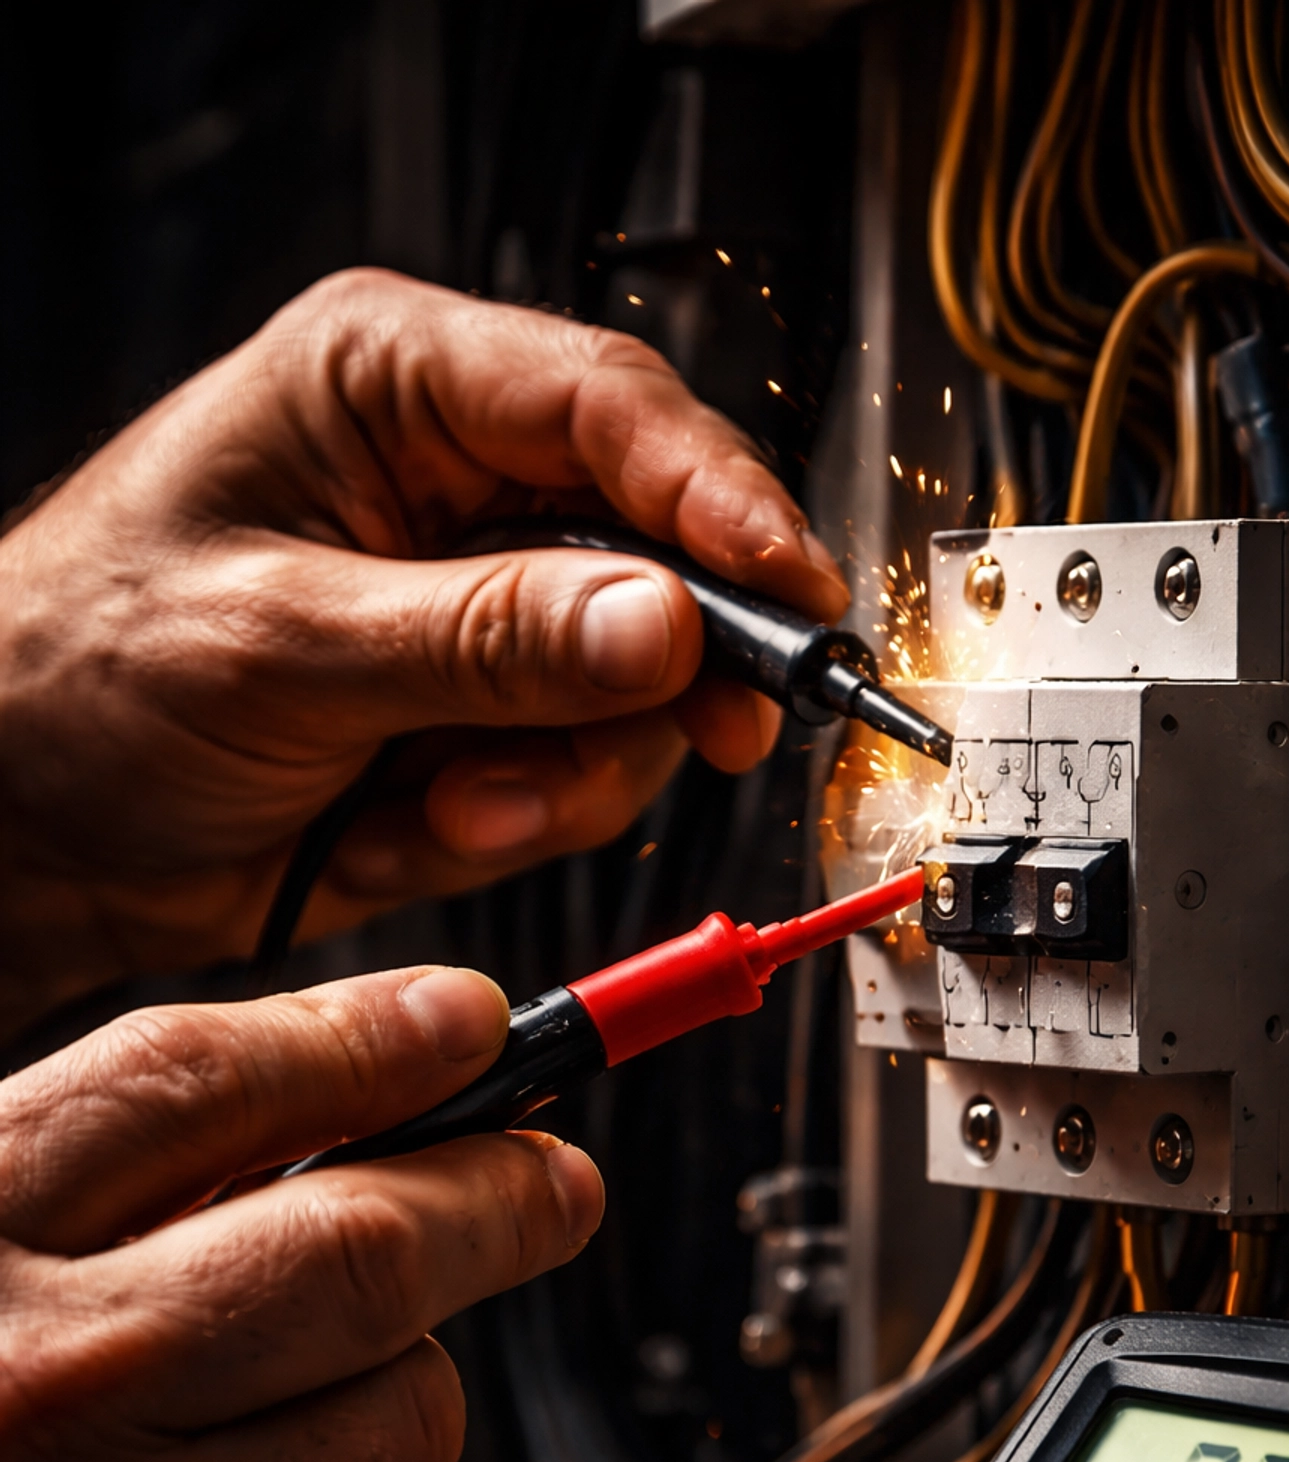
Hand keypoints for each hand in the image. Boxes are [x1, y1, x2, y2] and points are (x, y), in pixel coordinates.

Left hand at [0, 269, 848, 1036]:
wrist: (31, 830)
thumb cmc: (77, 676)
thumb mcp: (281, 644)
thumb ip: (481, 638)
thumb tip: (661, 622)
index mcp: (390, 385)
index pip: (610, 408)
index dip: (721, 502)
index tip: (793, 594)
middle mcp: (452, 486)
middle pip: (660, 554)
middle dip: (662, 671)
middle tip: (702, 736)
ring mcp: (475, 610)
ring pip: (637, 687)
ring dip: (561, 774)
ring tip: (446, 803)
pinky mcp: (481, 715)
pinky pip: (577, 772)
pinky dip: (513, 821)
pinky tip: (417, 822)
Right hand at [0, 963, 600, 1461]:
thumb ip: (97, 1195)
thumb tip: (361, 1103)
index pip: (198, 1086)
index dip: (361, 1041)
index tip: (464, 1022)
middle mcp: (36, 1393)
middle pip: (363, 1250)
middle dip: (497, 1199)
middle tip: (549, 1186)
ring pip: (401, 1422)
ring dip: (386, 1404)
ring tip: (271, 1432)